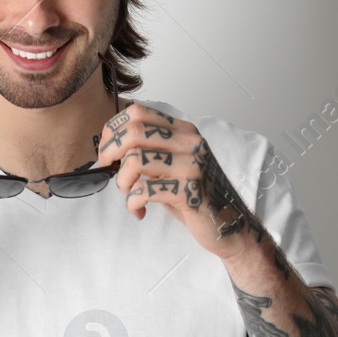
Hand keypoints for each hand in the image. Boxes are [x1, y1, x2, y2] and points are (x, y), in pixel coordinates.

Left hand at [95, 103, 265, 260]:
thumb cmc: (196, 195)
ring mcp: (192, 166)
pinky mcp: (190, 191)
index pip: (139, 112)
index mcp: (184, 131)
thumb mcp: (173, 165)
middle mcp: (190, 143)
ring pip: (135, 160)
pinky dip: (133, 203)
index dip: (113, 129)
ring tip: (129, 194)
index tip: (107, 150)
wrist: (231, 224)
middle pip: (134, 132)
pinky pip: (144, 190)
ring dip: (122, 181)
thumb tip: (110, 149)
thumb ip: (149, 152)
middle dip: (110, 151)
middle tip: (107, 170)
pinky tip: (139, 210)